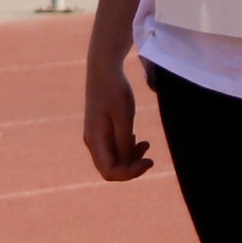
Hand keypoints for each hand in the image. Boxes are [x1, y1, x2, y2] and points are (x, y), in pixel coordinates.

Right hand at [84, 47, 154, 181]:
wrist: (104, 69)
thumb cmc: (115, 90)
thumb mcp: (124, 117)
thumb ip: (125, 143)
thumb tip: (127, 164)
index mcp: (95, 140)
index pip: (111, 172)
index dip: (131, 173)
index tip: (149, 160)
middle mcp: (92, 141)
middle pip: (111, 169)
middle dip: (132, 167)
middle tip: (149, 155)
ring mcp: (95, 136)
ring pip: (113, 160)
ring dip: (131, 158)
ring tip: (146, 144)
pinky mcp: (100, 129)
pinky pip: (112, 149)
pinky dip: (127, 148)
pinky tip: (136, 138)